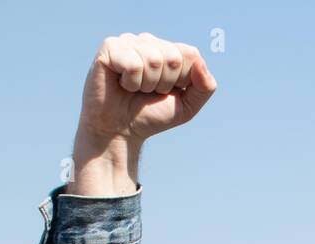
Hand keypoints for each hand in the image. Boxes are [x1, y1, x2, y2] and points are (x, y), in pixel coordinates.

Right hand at [69, 32, 216, 195]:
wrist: (120, 131)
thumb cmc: (151, 116)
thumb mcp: (187, 106)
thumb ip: (205, 87)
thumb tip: (200, 64)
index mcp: (168, 50)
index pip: (191, 54)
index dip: (182, 80)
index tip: (166, 91)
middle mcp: (149, 41)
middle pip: (173, 57)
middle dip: (164, 84)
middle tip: (148, 92)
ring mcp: (128, 41)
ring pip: (153, 60)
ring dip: (146, 85)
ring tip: (134, 89)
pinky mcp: (109, 47)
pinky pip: (132, 64)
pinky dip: (131, 83)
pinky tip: (122, 84)